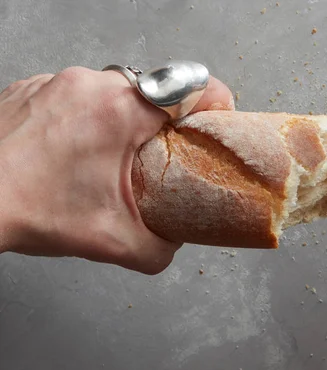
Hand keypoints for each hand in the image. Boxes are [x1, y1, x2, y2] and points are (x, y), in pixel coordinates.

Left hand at [0, 66, 232, 273]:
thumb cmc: (27, 210)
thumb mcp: (113, 242)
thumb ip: (160, 247)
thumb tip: (176, 241)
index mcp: (120, 111)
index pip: (193, 86)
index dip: (215, 104)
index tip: (215, 123)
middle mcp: (91, 85)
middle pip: (155, 89)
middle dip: (164, 122)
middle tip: (158, 155)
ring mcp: (59, 81)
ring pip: (115, 90)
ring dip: (124, 119)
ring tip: (110, 157)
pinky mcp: (35, 86)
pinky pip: (80, 93)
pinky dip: (88, 118)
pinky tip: (75, 150)